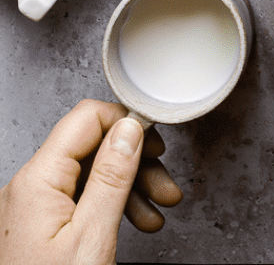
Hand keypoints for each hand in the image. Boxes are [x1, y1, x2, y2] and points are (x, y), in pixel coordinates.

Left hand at [0, 100, 183, 264]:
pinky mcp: (39, 225)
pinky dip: (112, 206)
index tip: (157, 142)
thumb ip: (111, 176)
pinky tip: (136, 223)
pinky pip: (81, 199)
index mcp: (37, 181)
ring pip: (91, 174)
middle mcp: (29, 187)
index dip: (126, 124)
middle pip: (92, 147)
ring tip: (157, 211)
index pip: (86, 119)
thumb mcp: (93, 234)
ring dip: (131, 188)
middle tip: (165, 186)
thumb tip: (130, 128)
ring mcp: (33, 206)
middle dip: (135, 163)